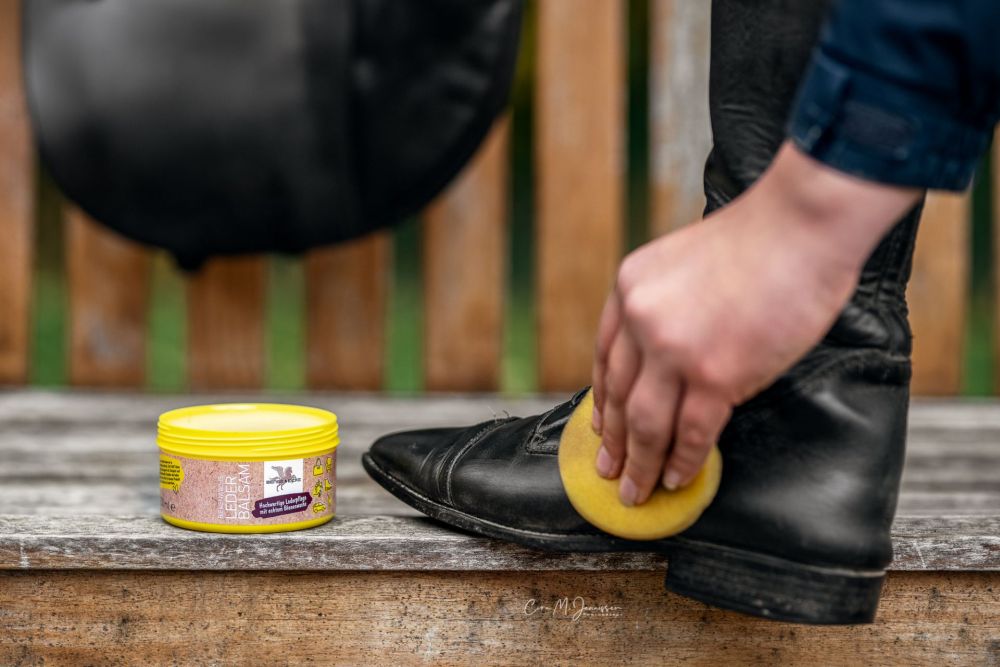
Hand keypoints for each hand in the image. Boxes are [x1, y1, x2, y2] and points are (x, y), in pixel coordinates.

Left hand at [591, 142, 920, 505]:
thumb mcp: (683, 262)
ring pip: (645, 423)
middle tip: (609, 470)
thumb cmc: (759, 239)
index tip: (602, 426)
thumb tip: (667, 357)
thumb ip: (665, 306)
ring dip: (640, 463)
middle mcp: (641, 319)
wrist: (801, 224)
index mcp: (629, 288)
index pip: (605, 357)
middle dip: (613, 441)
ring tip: (637, 490)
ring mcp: (674, 349)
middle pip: (617, 395)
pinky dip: (683, 461)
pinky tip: (679, 478)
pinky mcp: (714, 374)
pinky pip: (690, 432)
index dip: (603, 400)